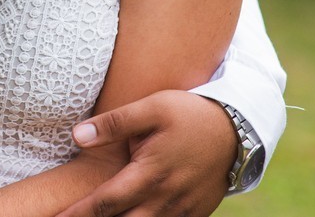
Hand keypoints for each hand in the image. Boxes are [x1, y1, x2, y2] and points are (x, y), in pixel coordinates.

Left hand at [58, 91, 236, 216]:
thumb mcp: (152, 107)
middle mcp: (165, 199)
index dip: (78, 213)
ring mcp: (182, 210)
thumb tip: (77, 136)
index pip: (105, 202)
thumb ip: (114, 123)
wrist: (238, 129)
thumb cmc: (189, 114)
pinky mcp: (195, 213)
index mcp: (149, 173)